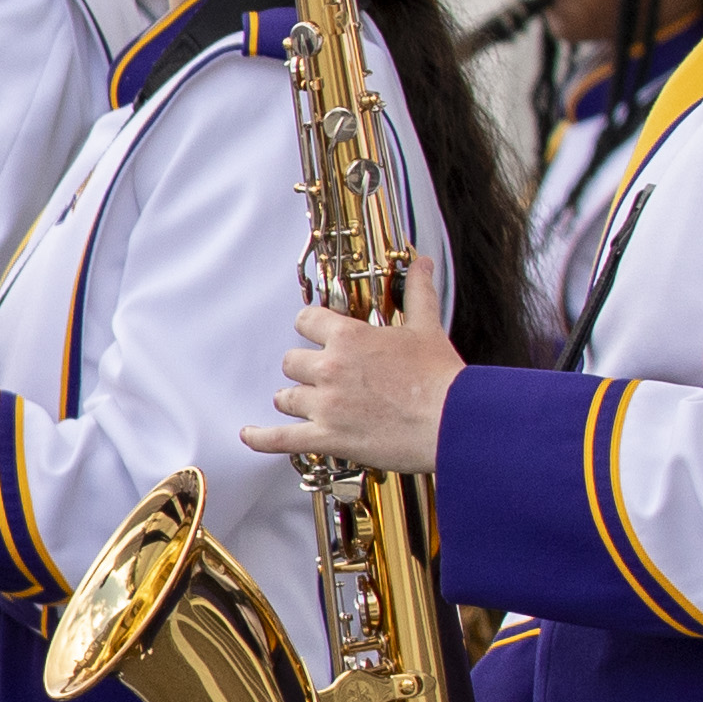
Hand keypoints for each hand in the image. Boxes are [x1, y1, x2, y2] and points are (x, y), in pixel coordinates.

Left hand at [254, 264, 464, 472]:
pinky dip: (260, 438)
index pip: (305, 321)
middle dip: (304, 369)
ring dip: (294, 399)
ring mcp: (325, 404)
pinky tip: (249, 435)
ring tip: (304, 404)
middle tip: (321, 376)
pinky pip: (280, 438)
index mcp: (349, 337)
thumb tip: (421, 262)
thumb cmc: (442, 378)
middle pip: (291, 362)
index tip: (316, 335)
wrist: (453, 422)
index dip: (310, 328)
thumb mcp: (427, 328)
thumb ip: (417, 293)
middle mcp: (330, 368)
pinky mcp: (328, 437)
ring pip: (286, 397)